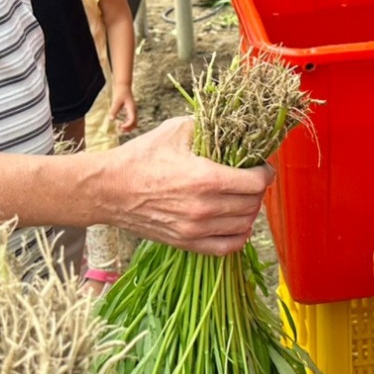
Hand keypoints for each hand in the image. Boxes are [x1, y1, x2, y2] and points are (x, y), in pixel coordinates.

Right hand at [90, 116, 270, 254]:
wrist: (109, 189)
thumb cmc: (140, 157)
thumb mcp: (176, 130)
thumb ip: (208, 126)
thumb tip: (231, 126)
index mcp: (206, 178)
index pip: (256, 182)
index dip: (265, 172)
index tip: (262, 167)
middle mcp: (204, 207)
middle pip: (252, 204)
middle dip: (257, 190)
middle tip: (250, 180)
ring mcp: (195, 229)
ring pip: (243, 225)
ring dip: (249, 211)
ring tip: (242, 199)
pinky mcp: (186, 242)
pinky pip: (227, 247)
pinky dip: (238, 236)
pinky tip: (236, 223)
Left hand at [108, 86, 137, 134]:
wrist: (123, 85)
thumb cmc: (120, 92)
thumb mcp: (116, 101)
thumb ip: (114, 110)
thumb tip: (111, 120)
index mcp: (131, 108)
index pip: (132, 120)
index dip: (127, 126)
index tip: (120, 127)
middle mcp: (134, 110)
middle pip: (135, 123)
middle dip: (129, 128)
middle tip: (120, 130)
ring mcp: (133, 110)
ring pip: (134, 122)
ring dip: (129, 127)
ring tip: (120, 128)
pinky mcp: (131, 110)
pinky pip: (131, 119)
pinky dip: (128, 123)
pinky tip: (121, 124)